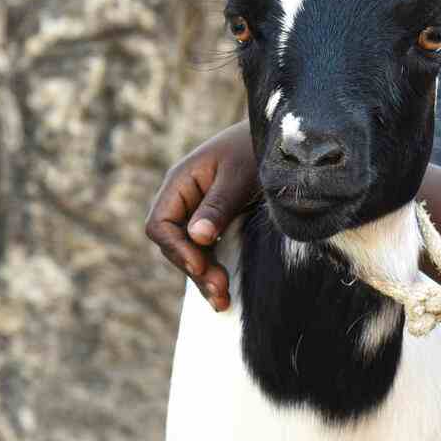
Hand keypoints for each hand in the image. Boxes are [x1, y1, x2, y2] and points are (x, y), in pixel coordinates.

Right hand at [143, 121, 257, 308]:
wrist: (280, 139)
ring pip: (191, 252)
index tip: (199, 266)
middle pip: (174, 244)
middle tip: (220, 291)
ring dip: (204, 277)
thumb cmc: (256, 149)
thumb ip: (218, 205)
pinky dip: (214, 270)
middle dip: (194, 269)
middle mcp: (184, 199)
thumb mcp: (239, 176)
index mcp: (180, 182)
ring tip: (223, 301)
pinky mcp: (216, 222)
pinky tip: (224, 291)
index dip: (176, 249)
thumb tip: (197, 237)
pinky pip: (207, 251)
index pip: (160, 224)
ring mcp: (199, 212)